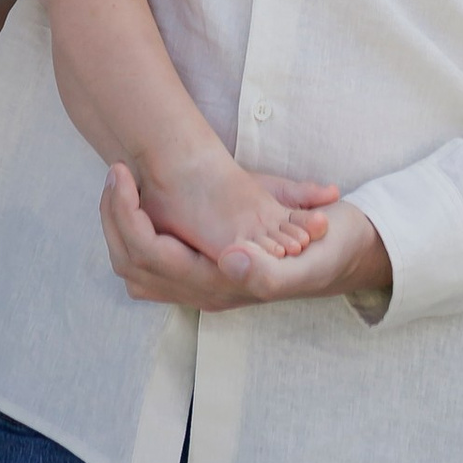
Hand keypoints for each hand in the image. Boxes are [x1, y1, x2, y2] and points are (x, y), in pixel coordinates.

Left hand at [101, 168, 391, 312]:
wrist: (348, 253)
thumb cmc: (330, 252)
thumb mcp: (309, 261)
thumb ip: (269, 271)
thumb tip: (227, 260)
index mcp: (224, 286)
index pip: (152, 259)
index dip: (128, 219)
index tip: (124, 174)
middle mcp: (207, 293)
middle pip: (133, 264)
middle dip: (115, 216)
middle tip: (114, 169)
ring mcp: (204, 286)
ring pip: (136, 267)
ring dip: (118, 225)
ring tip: (119, 181)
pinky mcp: (207, 272)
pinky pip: (151, 264)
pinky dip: (133, 234)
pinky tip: (140, 202)